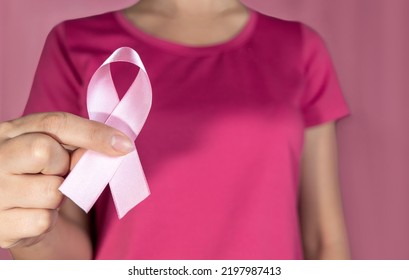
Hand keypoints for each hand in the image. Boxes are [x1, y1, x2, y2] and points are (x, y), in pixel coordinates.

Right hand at [0, 112, 133, 248]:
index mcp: (8, 132)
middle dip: (63, 166)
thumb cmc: (41, 176)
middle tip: (56, 174)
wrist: (17, 215)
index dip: (93, 133)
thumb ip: (79, 143)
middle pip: (45, 151)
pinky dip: (47, 220)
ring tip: (42, 194)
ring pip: (50, 191)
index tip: (124, 145)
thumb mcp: (57, 151)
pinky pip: (42, 220)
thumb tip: (112, 146)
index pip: (54, 123)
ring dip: (57, 197)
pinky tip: (34, 213)